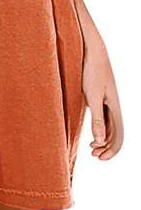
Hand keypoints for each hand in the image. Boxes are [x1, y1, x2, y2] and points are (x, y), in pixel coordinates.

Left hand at [82, 45, 123, 160]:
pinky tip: (91, 133)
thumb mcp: (92, 97)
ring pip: (110, 127)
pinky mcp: (100, 97)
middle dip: (106, 147)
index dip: (112, 150)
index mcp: (116, 108)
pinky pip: (104, 118)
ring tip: (90, 148)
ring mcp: (108, 102)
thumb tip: (100, 141)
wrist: (92, 52)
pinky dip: (100, 129)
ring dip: (103, 139)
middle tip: (92, 154)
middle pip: (115, 134)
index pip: (119, 136)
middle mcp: (114, 107)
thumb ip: (97, 119)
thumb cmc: (92, 72)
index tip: (99, 157)